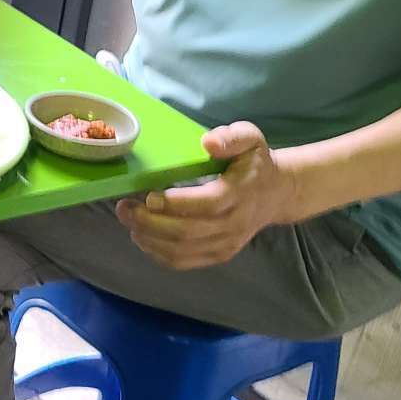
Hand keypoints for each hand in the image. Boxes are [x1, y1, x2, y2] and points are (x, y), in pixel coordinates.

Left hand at [115, 121, 300, 270]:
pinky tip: (143, 237)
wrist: (275, 194)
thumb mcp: (250, 139)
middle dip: (150, 223)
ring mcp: (226, 243)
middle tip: (124, 208)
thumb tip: (208, 142)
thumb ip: (232, 137)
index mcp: (240, 194)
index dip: (175, 204)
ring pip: (182, 251)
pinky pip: (184, 262)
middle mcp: (234, 224)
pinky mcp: (218, 254)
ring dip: (149, 239)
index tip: (148, 196)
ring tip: (128, 222)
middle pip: (188, 232)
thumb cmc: (255, 163)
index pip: (207, 205)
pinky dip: (157, 253)